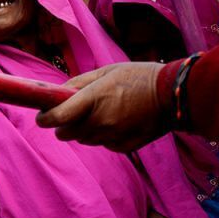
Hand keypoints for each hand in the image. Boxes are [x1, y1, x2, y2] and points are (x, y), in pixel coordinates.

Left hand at [36, 63, 168, 151]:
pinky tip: (120, 121)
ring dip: (85, 130)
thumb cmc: (139, 77)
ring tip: (104, 112)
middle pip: (65, 134)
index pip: (57, 118)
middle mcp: (101, 120)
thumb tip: (55, 93)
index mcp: (94, 98)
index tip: (42, 116)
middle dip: (63, 125)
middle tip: (72, 113)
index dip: (45, 119)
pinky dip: (104, 136)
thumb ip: (78, 83)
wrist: (176, 95)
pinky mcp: (123, 146)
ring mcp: (112, 136)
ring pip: (83, 140)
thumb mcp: (107, 71)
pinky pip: (103, 144)